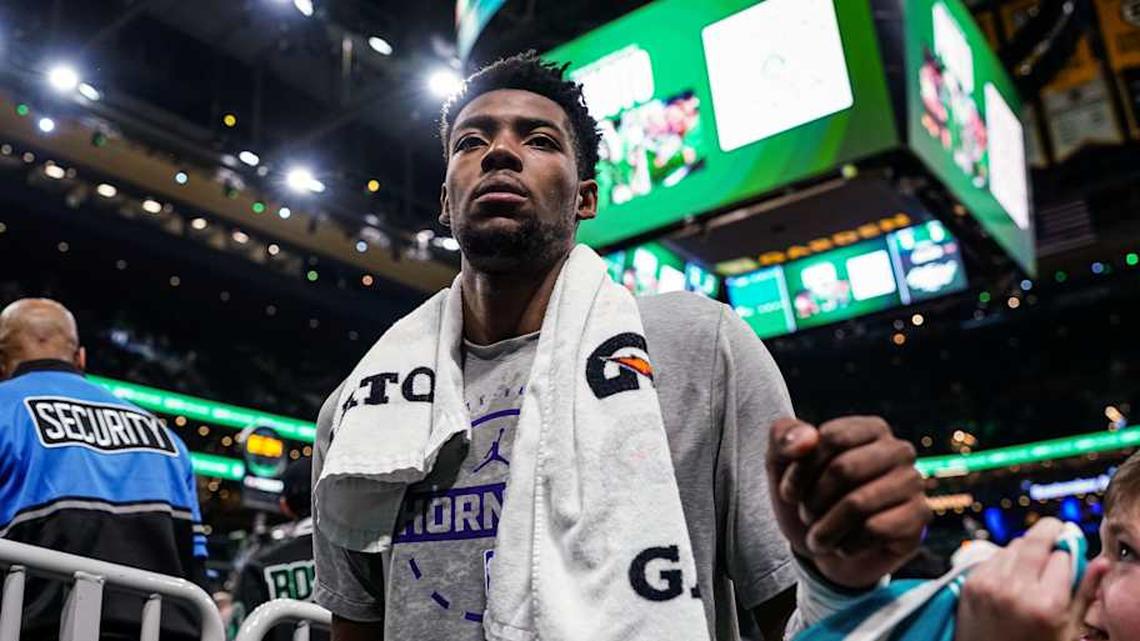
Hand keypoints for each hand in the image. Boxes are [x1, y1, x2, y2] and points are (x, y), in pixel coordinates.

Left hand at [766, 416, 928, 588]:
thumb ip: (783, 438)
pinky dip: (848, 544)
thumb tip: (808, 438)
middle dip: (813, 501)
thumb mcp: (781, 463)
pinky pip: (876, 530)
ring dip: (827, 528)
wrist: (825, 548)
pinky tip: (844, 546)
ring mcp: (913, 483)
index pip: (831, 438)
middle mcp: (898, 450)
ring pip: (859, 503)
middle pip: (844, 469)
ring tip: (818, 537)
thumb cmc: (807, 497)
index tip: (789, 493)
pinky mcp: (920, 518)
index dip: (801, 470)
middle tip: (806, 516)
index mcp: (869, 429)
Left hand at [956, 517, 1105, 640]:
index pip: (1063, 557)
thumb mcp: (1068, 629)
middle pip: (1035, 539)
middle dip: (1050, 531)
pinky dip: (1006, 561)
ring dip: (1027, 549)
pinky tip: (1012, 578)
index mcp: (1046, 605)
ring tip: (1033, 568)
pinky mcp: (971, 582)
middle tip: (1058, 533)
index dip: (1070, 555)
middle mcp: (1015, 591)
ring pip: (1014, 545)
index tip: (1071, 558)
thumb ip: (1085, 593)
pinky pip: (995, 556)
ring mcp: (989, 584)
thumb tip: (1101, 562)